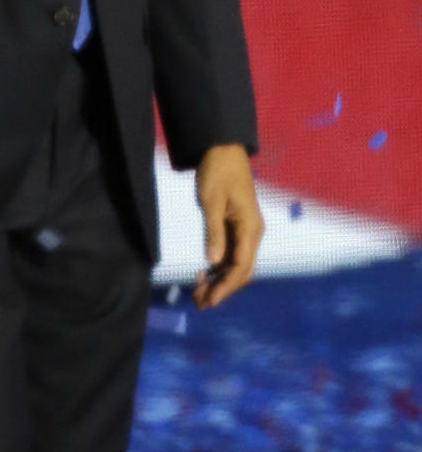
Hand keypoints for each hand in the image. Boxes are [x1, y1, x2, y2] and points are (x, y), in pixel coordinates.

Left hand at [192, 144, 262, 308]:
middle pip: (241, 271)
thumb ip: (214, 231)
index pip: (241, 267)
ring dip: (220, 280)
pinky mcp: (237, 227)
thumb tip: (213, 261)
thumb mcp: (211, 201)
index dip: (226, 287)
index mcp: (251, 228)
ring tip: (198, 293)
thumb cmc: (217, 172)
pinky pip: (231, 254)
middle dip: (222, 289)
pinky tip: (204, 273)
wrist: (223, 149)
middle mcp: (253, 233)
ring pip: (236, 264)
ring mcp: (246, 231)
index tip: (209, 300)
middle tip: (199, 302)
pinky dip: (219, 267)